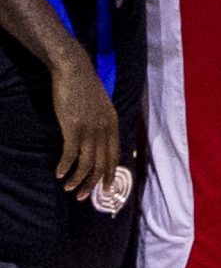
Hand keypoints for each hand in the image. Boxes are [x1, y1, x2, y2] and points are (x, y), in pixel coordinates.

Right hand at [49, 61, 117, 197]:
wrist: (74, 71)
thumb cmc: (84, 88)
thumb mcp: (100, 107)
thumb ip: (101, 124)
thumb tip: (97, 140)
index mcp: (113, 125)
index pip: (114, 156)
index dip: (109, 174)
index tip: (105, 189)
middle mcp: (105, 130)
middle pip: (101, 164)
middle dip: (93, 183)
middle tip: (82, 196)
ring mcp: (90, 129)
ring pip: (87, 162)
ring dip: (78, 179)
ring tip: (68, 188)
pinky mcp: (74, 127)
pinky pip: (71, 153)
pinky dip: (66, 166)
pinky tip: (59, 173)